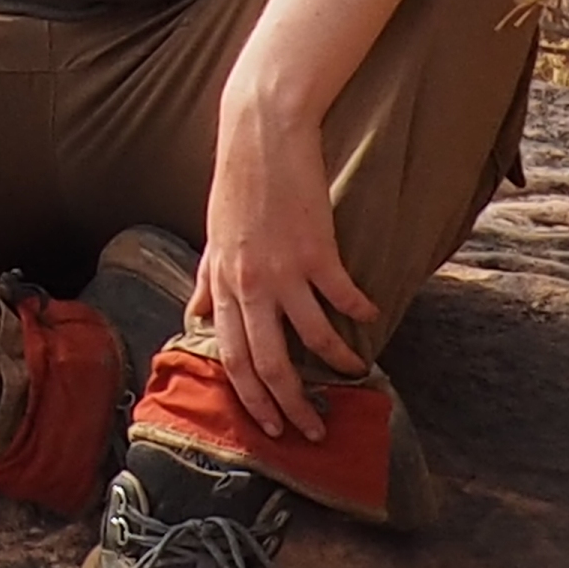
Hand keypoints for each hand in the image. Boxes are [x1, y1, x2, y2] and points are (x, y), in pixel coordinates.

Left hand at [196, 86, 376, 438]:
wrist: (260, 136)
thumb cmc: (237, 186)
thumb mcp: (214, 237)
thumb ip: (209, 280)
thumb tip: (197, 315)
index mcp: (224, 283)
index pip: (232, 356)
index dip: (251, 397)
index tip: (270, 426)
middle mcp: (249, 284)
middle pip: (268, 362)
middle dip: (291, 405)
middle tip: (313, 431)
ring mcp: (283, 269)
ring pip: (311, 337)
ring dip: (337, 362)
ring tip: (355, 373)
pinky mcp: (316, 251)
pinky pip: (342, 297)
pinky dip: (360, 313)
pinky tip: (370, 317)